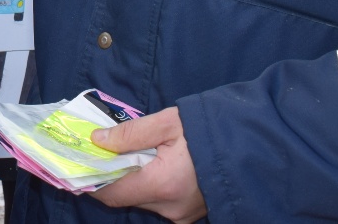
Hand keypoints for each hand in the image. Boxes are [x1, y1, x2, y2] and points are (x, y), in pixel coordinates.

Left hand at [90, 107, 205, 222]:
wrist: (254, 142)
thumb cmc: (211, 129)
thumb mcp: (169, 123)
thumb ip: (130, 133)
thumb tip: (97, 140)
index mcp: (162, 185)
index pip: (112, 194)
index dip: (93, 180)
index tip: (83, 164)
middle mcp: (171, 208)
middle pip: (127, 198)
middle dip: (116, 176)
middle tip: (111, 152)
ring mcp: (184, 214)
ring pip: (145, 201)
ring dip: (136, 181)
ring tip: (141, 155)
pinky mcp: (193, 214)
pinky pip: (162, 205)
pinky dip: (154, 188)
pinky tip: (159, 167)